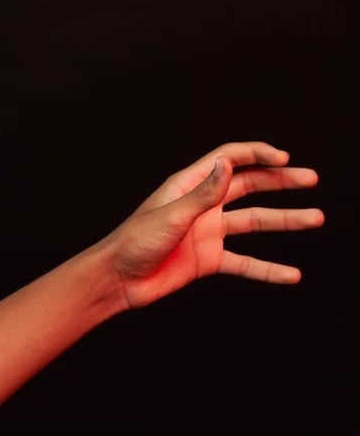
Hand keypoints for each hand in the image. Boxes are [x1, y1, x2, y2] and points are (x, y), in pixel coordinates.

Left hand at [102, 140, 322, 311]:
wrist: (119, 280)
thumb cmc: (135, 242)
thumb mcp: (172, 215)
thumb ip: (204, 193)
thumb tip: (229, 163)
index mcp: (189, 184)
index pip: (229, 160)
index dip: (257, 155)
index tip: (285, 158)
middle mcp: (203, 204)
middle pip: (249, 186)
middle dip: (280, 181)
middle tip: (311, 178)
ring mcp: (208, 232)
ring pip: (255, 221)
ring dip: (285, 220)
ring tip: (316, 218)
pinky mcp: (209, 260)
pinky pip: (246, 262)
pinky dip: (269, 268)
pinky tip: (291, 274)